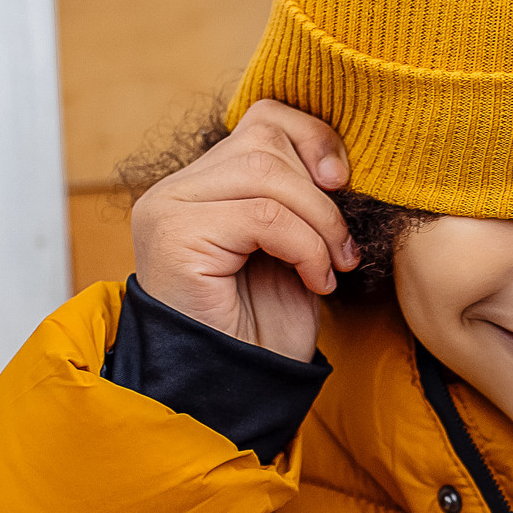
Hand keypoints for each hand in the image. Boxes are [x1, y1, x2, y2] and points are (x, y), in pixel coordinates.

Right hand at [129, 100, 358, 361]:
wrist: (235, 394)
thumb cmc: (264, 330)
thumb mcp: (294, 249)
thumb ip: (299, 198)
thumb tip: (339, 159)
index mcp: (201, 185)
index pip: (263, 119)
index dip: (313, 138)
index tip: (344, 183)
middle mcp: (175, 190)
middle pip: (266, 140)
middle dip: (321, 194)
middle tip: (342, 248)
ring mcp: (168, 209)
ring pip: (266, 172)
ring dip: (318, 222)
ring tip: (331, 267)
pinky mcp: (175, 236)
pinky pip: (264, 214)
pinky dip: (305, 246)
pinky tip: (314, 281)